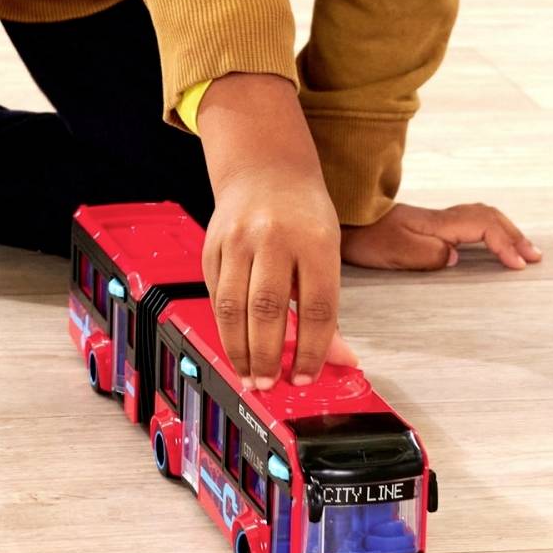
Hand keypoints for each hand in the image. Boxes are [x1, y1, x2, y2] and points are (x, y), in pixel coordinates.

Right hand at [202, 166, 351, 389]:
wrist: (264, 168)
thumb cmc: (303, 214)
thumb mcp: (328, 252)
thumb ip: (328, 309)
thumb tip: (340, 360)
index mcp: (315, 241)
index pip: (317, 308)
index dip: (311, 350)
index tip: (305, 376)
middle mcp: (275, 238)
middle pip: (268, 309)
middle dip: (267, 356)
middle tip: (269, 384)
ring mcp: (238, 239)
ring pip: (233, 306)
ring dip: (239, 350)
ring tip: (248, 375)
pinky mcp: (212, 245)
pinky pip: (216, 295)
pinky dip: (225, 326)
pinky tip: (234, 344)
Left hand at [340, 200, 542, 271]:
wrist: (347, 220)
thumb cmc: (368, 239)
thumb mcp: (396, 252)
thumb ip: (428, 255)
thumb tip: (456, 257)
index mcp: (439, 224)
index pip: (484, 227)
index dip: (505, 244)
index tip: (519, 265)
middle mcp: (442, 218)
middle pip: (489, 217)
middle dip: (515, 235)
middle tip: (535, 257)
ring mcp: (437, 220)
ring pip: (482, 217)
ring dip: (506, 231)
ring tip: (522, 249)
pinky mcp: (430, 225)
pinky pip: (471, 221)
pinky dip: (490, 229)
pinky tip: (490, 242)